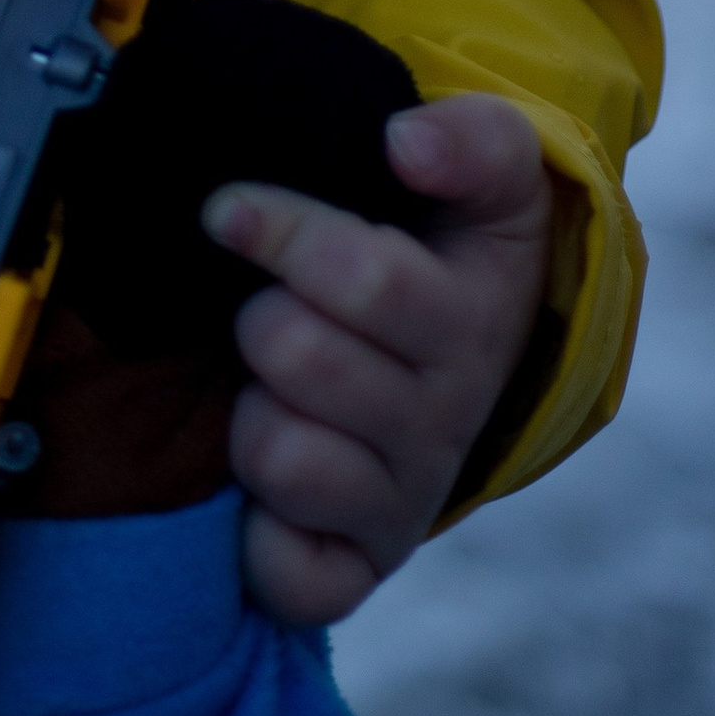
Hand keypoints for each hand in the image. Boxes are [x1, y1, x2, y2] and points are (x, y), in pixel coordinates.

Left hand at [204, 89, 552, 622]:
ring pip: (279, 453)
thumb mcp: (485, 183)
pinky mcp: (360, 571)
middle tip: (268, 309)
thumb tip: (408, 144)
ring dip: (252, 413)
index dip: (279, 232)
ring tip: (274, 390)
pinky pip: (293, 573)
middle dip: (258, 316)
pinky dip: (261, 538)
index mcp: (470, 321)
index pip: (363, 277)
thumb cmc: (439, 260)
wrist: (447, 377)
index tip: (229, 210)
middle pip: (295, 353)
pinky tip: (263, 492)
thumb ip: (473, 141)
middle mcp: (445, 422)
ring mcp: (403, 504)